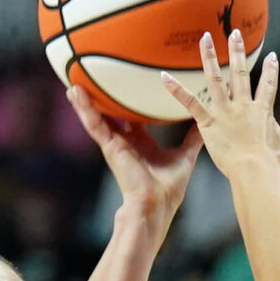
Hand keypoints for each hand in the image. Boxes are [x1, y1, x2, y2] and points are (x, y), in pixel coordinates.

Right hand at [65, 84, 200, 222]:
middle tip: (95, 76)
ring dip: (87, 100)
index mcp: (142, 143)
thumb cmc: (168, 187)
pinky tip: (74, 93)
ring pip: (98, 116)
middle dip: (104, 98)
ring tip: (76, 79)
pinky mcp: (109, 146)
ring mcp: (115, 143)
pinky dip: (84, 108)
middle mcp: (126, 141)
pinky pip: (94, 123)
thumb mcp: (185, 156)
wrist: (156, 204)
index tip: (130, 85)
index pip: (134, 118)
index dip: (131, 103)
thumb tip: (206, 123)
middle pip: (113, 115)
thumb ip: (193, 138)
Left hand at [158, 29, 279, 181]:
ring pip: (215, 79)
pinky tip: (163, 76)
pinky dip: (176, 89)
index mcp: (262, 112)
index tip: (271, 56)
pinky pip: (190, 102)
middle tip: (235, 32)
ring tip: (205, 38)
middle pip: (240, 73)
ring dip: (210, 57)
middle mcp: (243, 106)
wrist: (254, 172)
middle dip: (238, 51)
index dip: (270, 70)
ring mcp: (225, 112)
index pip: (267, 86)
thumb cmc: (273, 166)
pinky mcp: (208, 122)